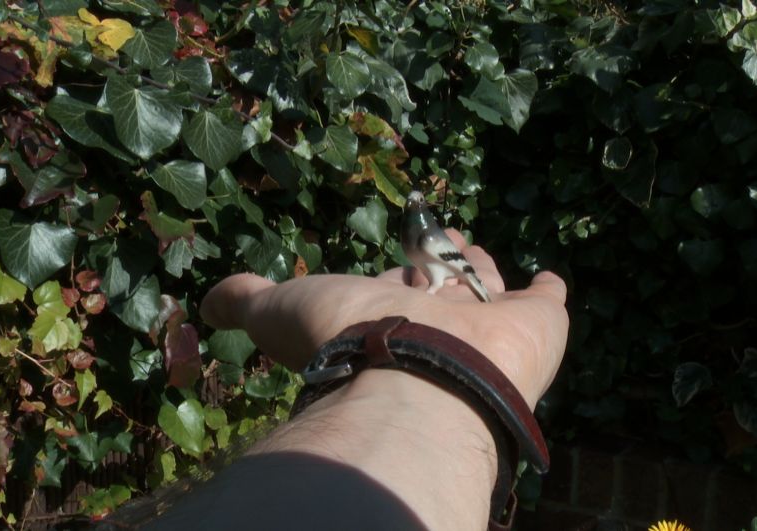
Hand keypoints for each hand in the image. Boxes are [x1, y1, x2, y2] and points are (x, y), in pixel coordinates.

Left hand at [200, 229, 567, 406]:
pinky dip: (549, 292)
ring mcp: (490, 323)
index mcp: (386, 314)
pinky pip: (547, 302)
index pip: (391, 288)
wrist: (424, 379)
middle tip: (442, 248)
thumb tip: (205, 301)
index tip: (394, 262)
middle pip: (442, 285)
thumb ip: (247, 301)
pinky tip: (551, 282)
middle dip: (440, 267)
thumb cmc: (353, 340)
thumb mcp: (282, 312)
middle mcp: (436, 321)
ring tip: (477, 252)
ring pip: (489, 286)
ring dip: (484, 269)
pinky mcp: (537, 324)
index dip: (392, 275)